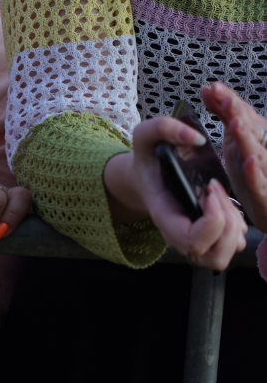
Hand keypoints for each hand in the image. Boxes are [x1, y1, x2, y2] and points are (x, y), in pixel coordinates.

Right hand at [112, 115, 247, 269]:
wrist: (146, 176)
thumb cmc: (148, 159)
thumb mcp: (146, 135)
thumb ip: (164, 127)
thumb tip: (196, 136)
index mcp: (163, 216)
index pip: (192, 241)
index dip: (212, 222)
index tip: (210, 190)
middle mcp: (178, 237)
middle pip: (215, 256)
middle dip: (227, 222)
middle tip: (215, 191)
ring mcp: (195, 241)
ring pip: (229, 250)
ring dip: (234, 223)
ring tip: (219, 198)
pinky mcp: (210, 239)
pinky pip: (235, 242)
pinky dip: (237, 224)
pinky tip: (222, 204)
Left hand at [203, 82, 266, 230]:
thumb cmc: (251, 171)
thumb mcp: (235, 139)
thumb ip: (224, 114)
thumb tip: (209, 89)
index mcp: (256, 136)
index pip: (244, 115)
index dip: (230, 101)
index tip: (214, 88)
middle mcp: (263, 150)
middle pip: (253, 130)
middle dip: (239, 114)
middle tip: (226, 100)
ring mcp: (265, 171)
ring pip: (257, 153)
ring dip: (247, 138)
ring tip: (236, 124)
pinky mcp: (264, 193)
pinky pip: (260, 183)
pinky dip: (255, 172)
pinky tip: (249, 161)